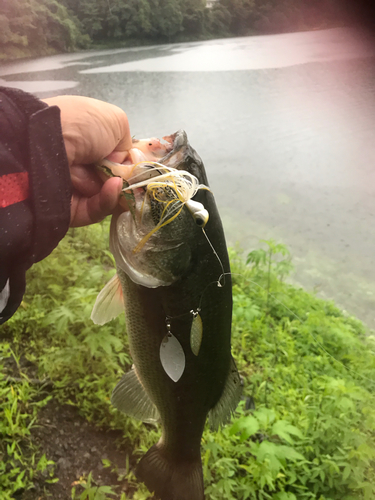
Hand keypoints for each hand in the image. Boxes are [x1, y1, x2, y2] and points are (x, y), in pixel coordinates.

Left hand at [42, 95, 131, 226]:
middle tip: (132, 176)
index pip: (115, 159)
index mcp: (88, 141)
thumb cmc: (81, 125)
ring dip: (113, 185)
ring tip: (109, 175)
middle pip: (114, 180)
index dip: (130, 164)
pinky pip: (98, 209)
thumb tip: (123, 163)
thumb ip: (127, 144)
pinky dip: (108, 198)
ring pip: (109, 196)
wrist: (46, 143)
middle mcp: (81, 164)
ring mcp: (75, 188)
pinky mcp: (72, 210)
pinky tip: (113, 187)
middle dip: (126, 179)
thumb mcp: (115, 121)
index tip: (142, 167)